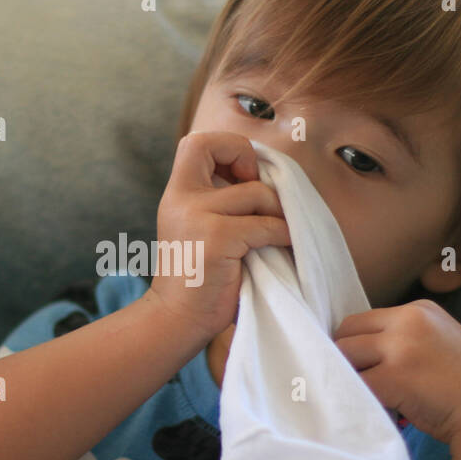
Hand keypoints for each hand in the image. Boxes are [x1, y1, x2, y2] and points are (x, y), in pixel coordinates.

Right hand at [147, 132, 290, 342]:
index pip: (197, 141)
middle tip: (261, 197)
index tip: (242, 176)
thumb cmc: (197, 277)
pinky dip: (283, 235)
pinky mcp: (217, 239)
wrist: (177, 318)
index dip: (228, 147)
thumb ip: (217, 201)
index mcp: (177, 193)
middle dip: (251, 162)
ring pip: (256, 192)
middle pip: (216, 146)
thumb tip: (264, 177)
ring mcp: (197, 216)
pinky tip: (283, 247)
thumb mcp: (197, 228)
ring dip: (277, 212)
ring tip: (278, 233)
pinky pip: (266, 225)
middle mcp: (181, 198)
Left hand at [332, 299, 460, 445]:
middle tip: (361, 384)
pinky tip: (378, 410)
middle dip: (347, 358)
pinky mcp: (392, 376)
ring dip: (350, 377)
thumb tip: (364, 353)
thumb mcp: (441, 345)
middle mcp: (408, 319)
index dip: (360, 346)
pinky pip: (354, 384)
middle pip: (347, 331)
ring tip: (371, 397)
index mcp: (420, 309)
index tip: (368, 368)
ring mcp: (399, 346)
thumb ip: (408, 339)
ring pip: (343, 355)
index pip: (366, 320)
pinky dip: (358, 399)